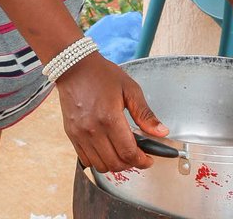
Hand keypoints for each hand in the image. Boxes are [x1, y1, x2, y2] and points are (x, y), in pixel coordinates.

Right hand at [54, 53, 167, 172]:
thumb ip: (145, 114)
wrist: (75, 68)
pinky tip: (106, 150)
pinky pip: (86, 160)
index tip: (148, 159)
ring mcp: (80, 134)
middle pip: (115, 163)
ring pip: (100, 166)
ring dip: (115, 165)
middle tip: (138, 156)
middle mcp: (93, 129)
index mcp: (110, 118)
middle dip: (131, 164)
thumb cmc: (102, 75)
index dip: (142, 161)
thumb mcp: (130, 89)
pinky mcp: (71, 134)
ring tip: (122, 153)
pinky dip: (98, 161)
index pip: (128, 152)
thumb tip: (161, 132)